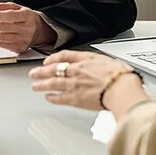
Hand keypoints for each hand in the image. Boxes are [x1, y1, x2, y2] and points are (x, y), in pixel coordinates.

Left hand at [0, 0, 54, 52]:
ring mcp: (24, 40)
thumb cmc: (25, 17)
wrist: (38, 30)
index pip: (10, 16)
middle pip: (4, 27)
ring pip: (3, 38)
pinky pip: (4, 45)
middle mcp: (26, 29)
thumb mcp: (14, 8)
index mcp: (26, 16)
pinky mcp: (20, 48)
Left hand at [29, 50, 147, 118]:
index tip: (48, 60)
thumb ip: (99, 63)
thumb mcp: (109, 61)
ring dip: (42, 84)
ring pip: (53, 83)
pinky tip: (48, 97)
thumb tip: (101, 65)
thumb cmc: (121, 76)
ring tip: (35, 86)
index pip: (65, 55)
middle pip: (54, 69)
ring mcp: (74, 84)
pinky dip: (52, 97)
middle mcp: (76, 70)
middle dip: (42, 71)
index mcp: (85, 60)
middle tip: (34, 73)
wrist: (122, 88)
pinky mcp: (75, 98)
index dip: (54, 58)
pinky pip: (60, 98)